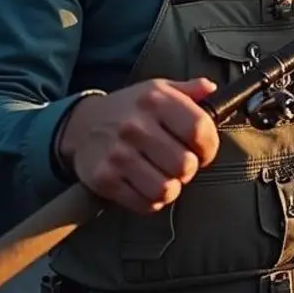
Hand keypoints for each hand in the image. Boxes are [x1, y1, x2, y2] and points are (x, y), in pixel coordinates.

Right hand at [56, 77, 220, 213]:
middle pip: (185, 164)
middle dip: (189, 169)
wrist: (81, 125)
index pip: (199, 129)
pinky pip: (145, 203)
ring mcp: (118, 154)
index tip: (204, 150)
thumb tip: (212, 89)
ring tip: (165, 176)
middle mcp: (136, 126)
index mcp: (155, 100)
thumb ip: (189, 90)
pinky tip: (147, 185)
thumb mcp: (158, 90)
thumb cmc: (130, 109)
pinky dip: (152, 200)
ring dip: (171, 187)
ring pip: (166, 189)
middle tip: (180, 163)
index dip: (209, 145)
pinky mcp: (105, 179)